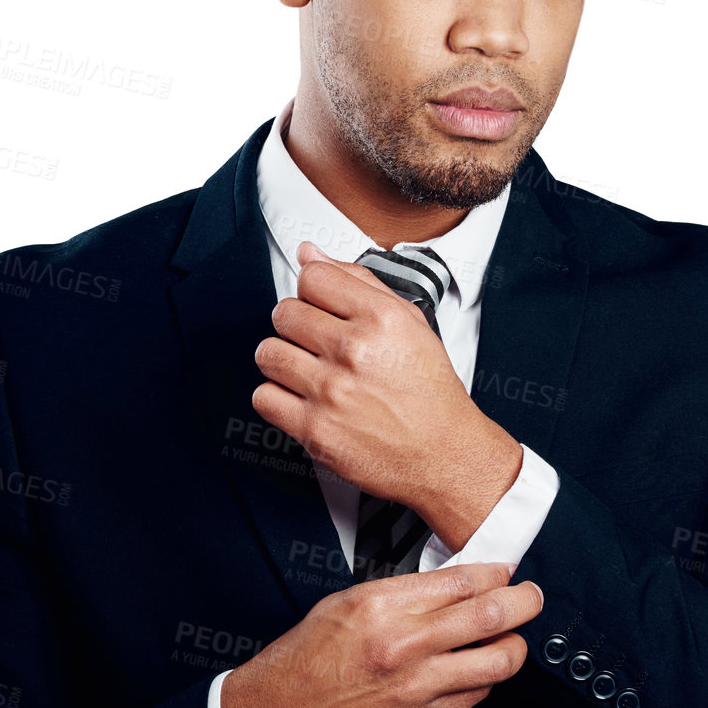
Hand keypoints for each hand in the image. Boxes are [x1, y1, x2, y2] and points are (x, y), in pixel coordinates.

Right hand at [220, 561, 543, 707]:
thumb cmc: (308, 656)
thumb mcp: (348, 601)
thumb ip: (404, 592)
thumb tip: (454, 583)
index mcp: (382, 605)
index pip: (463, 580)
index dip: (497, 573)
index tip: (507, 572)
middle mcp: (404, 644)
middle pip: (492, 614)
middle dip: (525, 602)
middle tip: (532, 597)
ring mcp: (417, 686)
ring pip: (498, 661)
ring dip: (515, 645)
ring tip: (513, 638)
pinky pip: (477, 696)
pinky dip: (486, 679)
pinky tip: (478, 670)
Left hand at [252, 241, 522, 548]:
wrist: (444, 453)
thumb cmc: (430, 392)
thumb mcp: (409, 323)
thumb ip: (358, 281)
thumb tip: (311, 254)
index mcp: (380, 318)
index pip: (312, 278)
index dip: (313, 291)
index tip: (320, 305)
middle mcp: (354, 352)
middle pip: (284, 313)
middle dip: (297, 325)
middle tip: (315, 341)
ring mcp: (331, 392)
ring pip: (268, 353)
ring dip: (283, 359)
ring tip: (306, 369)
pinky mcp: (314, 430)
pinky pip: (264, 397)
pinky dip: (277, 397)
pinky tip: (301, 397)